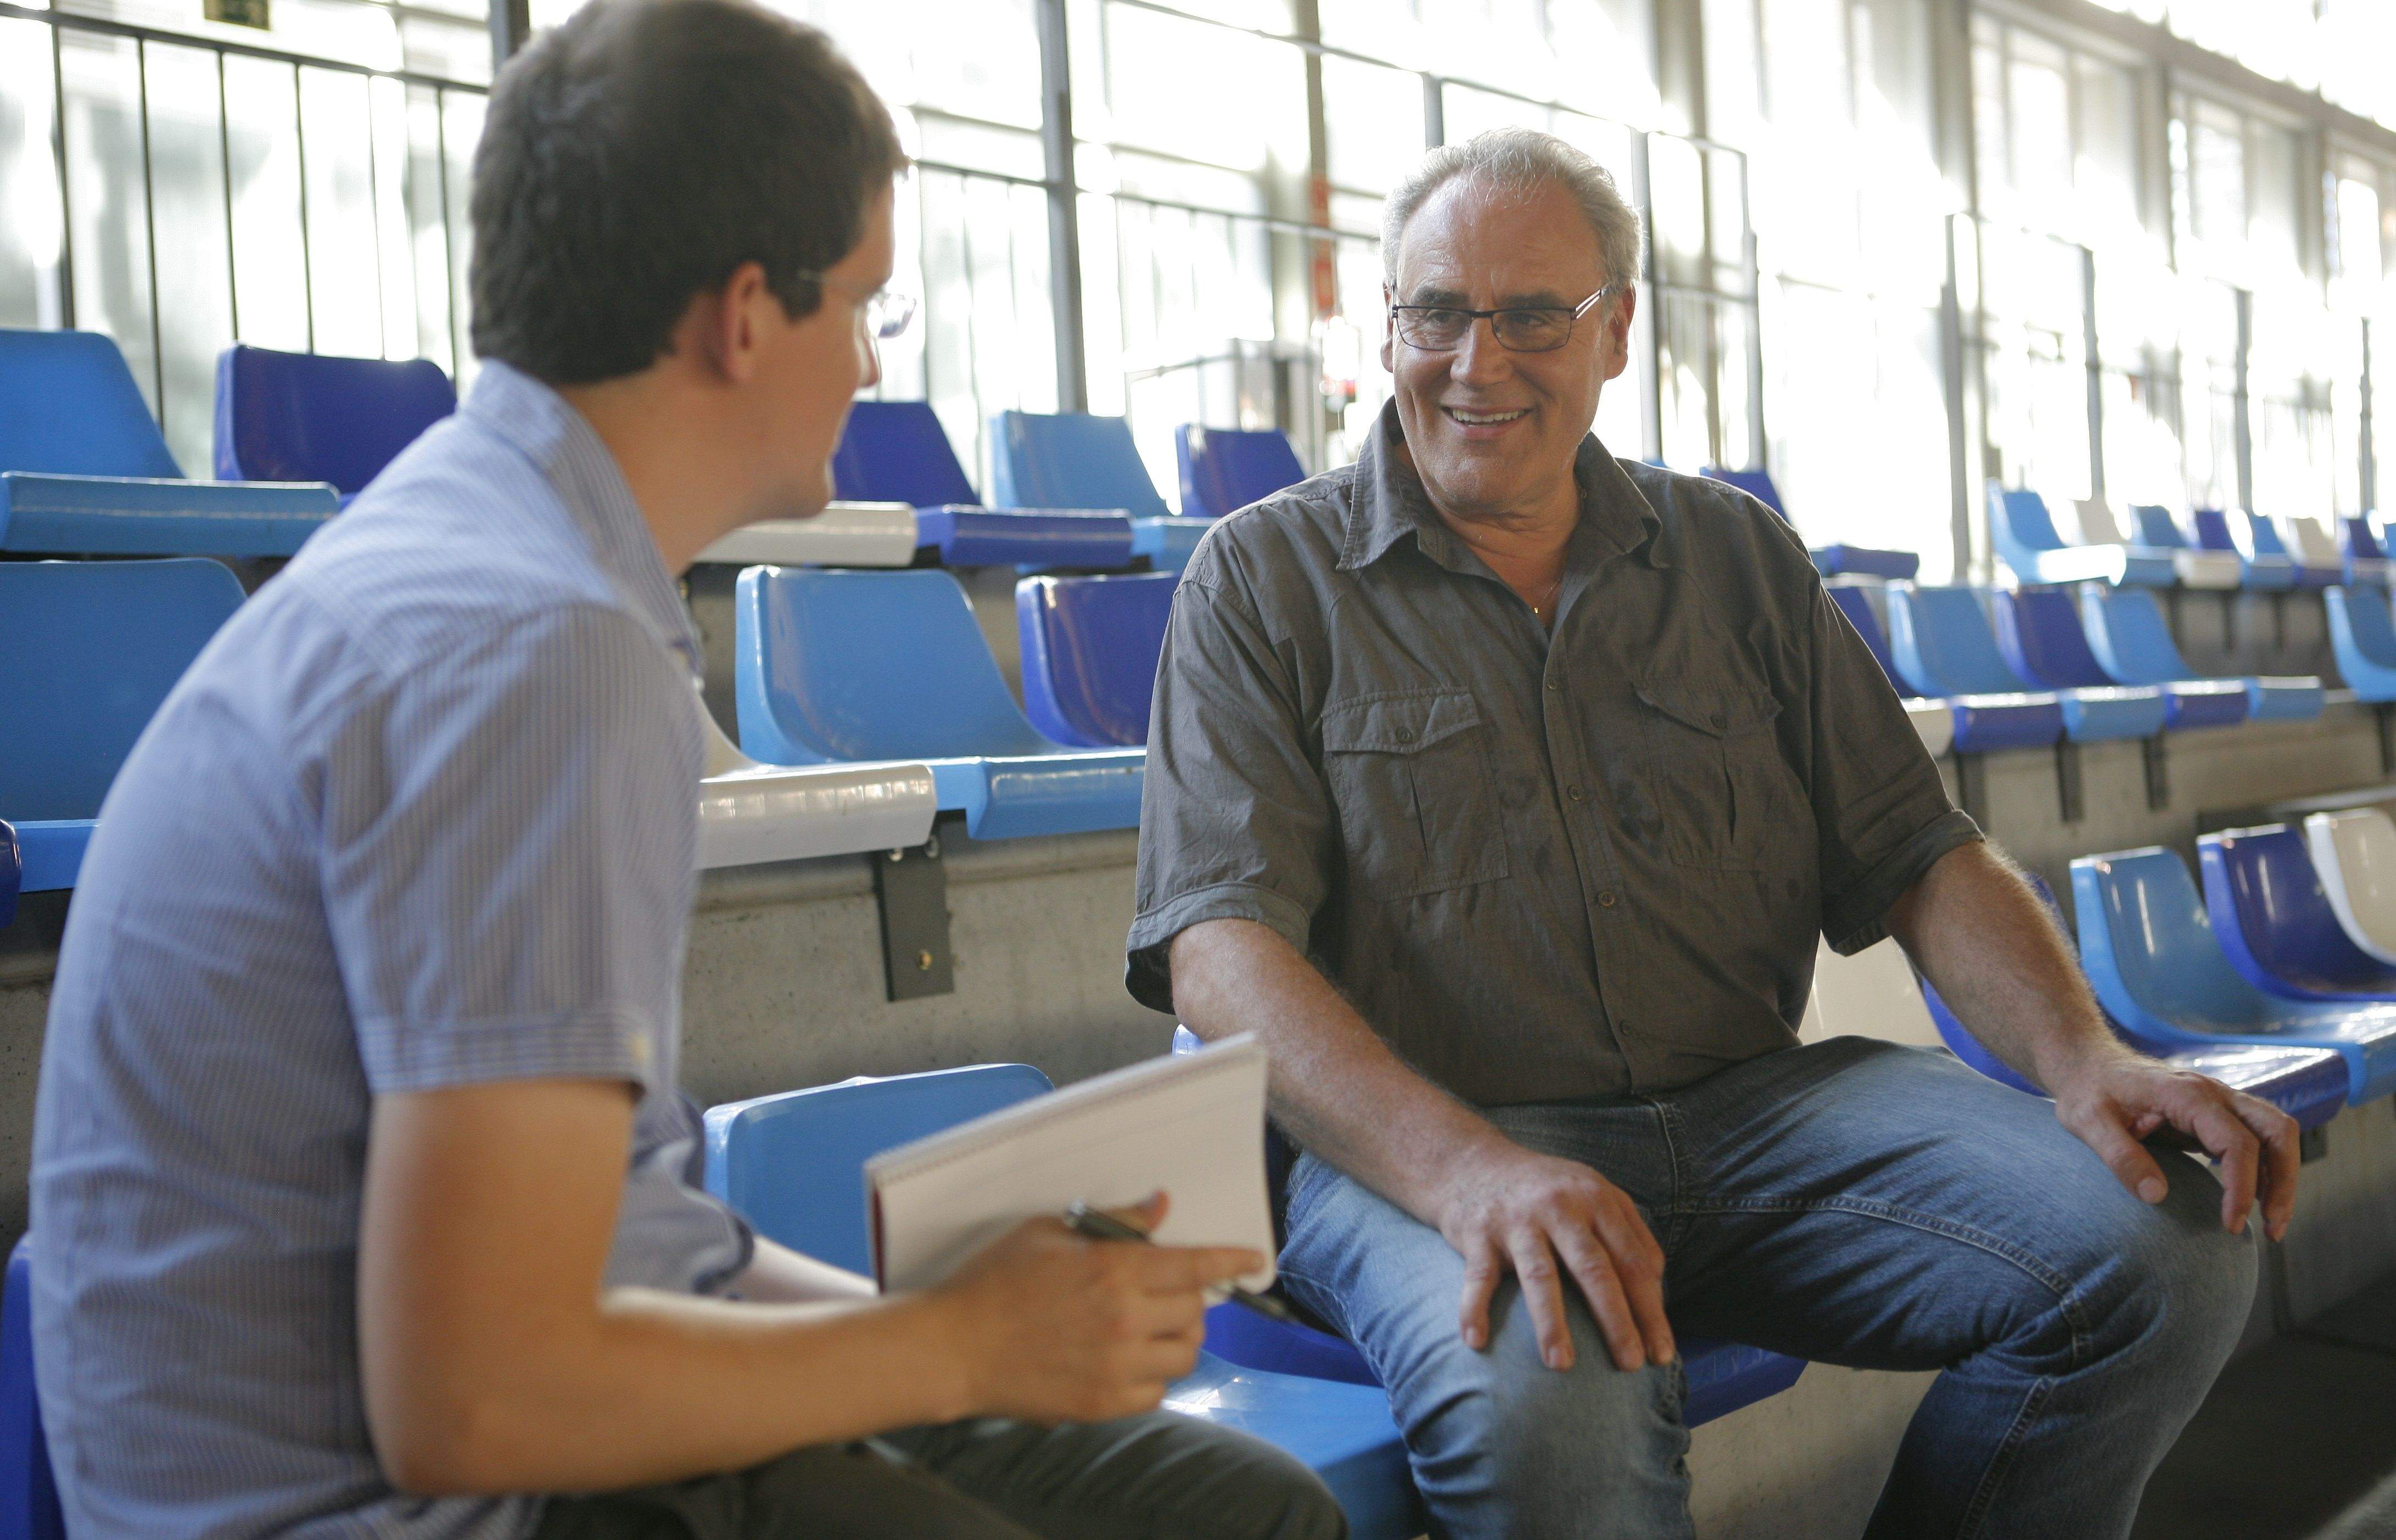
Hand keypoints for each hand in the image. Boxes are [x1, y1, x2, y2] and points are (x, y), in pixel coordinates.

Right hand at [930, 1194, 1263, 1423]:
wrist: (954, 1347)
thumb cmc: (996, 1281)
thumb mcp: (1050, 1232)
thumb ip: (1114, 1221)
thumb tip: (1161, 1207)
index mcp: (1112, 1269)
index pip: (1194, 1264)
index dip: (1231, 1260)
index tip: (1256, 1260)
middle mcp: (1123, 1318)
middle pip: (1195, 1310)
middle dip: (1191, 1299)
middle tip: (1169, 1295)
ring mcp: (1115, 1366)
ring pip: (1184, 1355)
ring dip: (1178, 1339)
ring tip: (1152, 1330)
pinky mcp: (1102, 1403)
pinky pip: (1156, 1392)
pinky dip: (1152, 1376)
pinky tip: (1128, 1361)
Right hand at [1435, 1142, 1672, 1372]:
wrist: (1474, 1162)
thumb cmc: (1546, 1190)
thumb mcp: (1594, 1193)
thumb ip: (1629, 1231)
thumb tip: (1656, 1283)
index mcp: (1596, 1201)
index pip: (1633, 1262)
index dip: (1650, 1310)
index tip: (1661, 1353)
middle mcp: (1560, 1207)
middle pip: (1595, 1271)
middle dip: (1616, 1322)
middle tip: (1630, 1366)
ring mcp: (1518, 1221)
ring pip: (1540, 1277)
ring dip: (1551, 1323)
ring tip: (1561, 1365)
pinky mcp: (1478, 1232)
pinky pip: (1479, 1276)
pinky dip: (1474, 1308)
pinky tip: (1476, 1340)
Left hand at [2051, 1052, 2299, 1239]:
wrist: (2087, 1063)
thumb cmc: (2088, 1092)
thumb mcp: (2088, 1123)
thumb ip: (2120, 1156)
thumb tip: (2157, 1196)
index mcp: (2186, 1094)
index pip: (2236, 1142)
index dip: (2241, 1187)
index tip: (2231, 1224)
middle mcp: (2213, 1093)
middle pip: (2276, 1131)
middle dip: (2284, 1182)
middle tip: (2273, 1229)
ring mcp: (2220, 1100)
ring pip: (2276, 1131)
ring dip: (2283, 1176)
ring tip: (2272, 1223)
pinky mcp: (2217, 1113)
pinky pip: (2259, 1137)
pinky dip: (2268, 1168)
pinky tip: (2254, 1199)